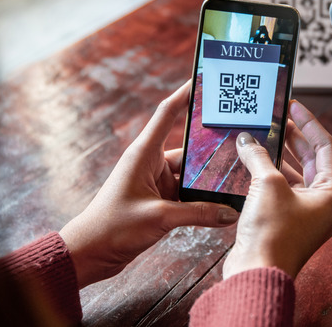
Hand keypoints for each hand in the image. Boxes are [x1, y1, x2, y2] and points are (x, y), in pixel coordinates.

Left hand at [59, 80, 238, 287]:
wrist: (89, 253)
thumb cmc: (112, 227)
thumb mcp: (159, 217)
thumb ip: (197, 214)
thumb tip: (229, 213)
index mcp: (144, 153)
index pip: (168, 113)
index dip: (186, 94)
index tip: (204, 79)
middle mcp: (151, 163)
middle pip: (189, 149)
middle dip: (213, 150)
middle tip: (241, 143)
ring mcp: (156, 183)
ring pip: (191, 175)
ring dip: (209, 181)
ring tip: (237, 178)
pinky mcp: (159, 202)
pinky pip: (187, 196)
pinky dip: (202, 201)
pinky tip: (221, 205)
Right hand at [223, 100, 331, 278]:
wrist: (257, 272)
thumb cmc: (273, 235)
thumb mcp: (267, 185)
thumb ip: (259, 157)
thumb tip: (248, 140)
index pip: (326, 147)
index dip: (309, 123)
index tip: (295, 106)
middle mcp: (324, 204)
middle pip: (312, 161)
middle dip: (293, 139)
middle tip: (277, 120)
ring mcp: (306, 215)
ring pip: (296, 176)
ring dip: (279, 157)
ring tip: (262, 138)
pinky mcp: (287, 224)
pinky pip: (282, 191)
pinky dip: (269, 176)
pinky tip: (252, 164)